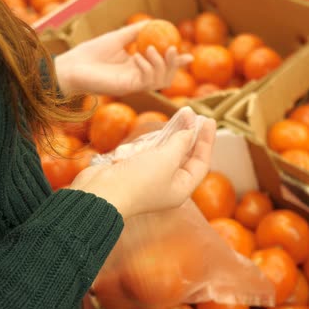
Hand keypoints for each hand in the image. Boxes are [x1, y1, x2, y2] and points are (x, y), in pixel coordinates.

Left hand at [55, 21, 191, 96]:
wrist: (73, 66)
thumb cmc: (92, 52)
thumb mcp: (118, 37)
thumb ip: (136, 32)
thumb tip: (155, 22)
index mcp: (137, 66)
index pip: (162, 67)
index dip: (177, 63)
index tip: (189, 55)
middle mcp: (138, 78)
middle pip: (165, 77)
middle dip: (174, 65)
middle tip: (173, 50)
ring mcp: (133, 84)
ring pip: (159, 81)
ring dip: (160, 65)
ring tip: (149, 50)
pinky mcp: (126, 88)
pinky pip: (145, 81)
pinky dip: (147, 68)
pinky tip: (138, 57)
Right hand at [69, 115, 216, 217]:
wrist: (100, 193)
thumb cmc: (138, 180)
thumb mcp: (166, 159)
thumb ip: (180, 143)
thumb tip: (189, 132)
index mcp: (180, 189)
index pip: (200, 163)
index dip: (206, 141)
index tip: (208, 120)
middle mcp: (166, 185)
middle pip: (183, 156)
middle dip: (187, 135)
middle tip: (192, 115)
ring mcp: (148, 178)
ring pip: (162, 152)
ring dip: (165, 137)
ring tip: (173, 120)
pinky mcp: (131, 170)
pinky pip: (143, 153)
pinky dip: (144, 145)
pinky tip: (145, 138)